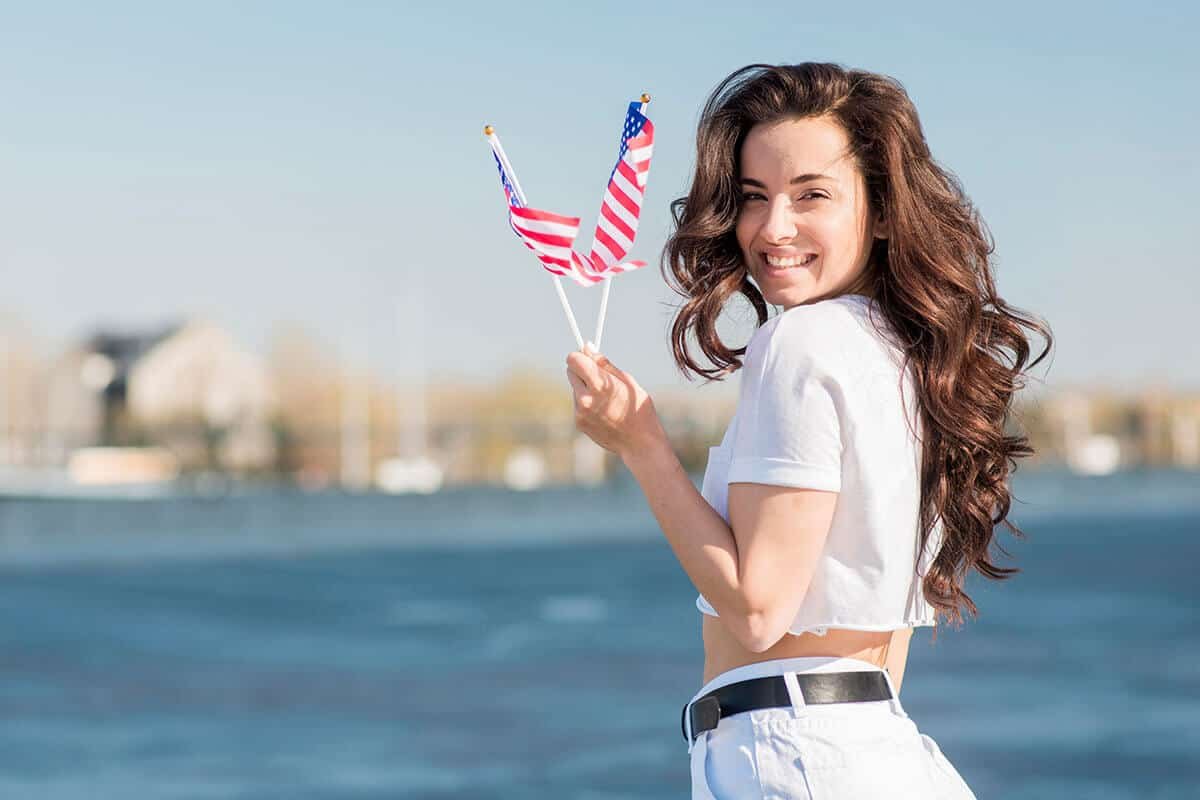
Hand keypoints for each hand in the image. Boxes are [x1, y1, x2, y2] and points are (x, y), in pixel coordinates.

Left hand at [565, 343, 667, 460]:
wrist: (639, 443)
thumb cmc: (638, 409)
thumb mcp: (627, 381)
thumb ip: (604, 364)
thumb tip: (587, 346)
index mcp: (599, 384)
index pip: (573, 359)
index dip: (580, 356)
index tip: (588, 358)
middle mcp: (585, 398)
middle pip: (570, 371)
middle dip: (582, 370)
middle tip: (599, 378)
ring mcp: (580, 412)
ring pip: (575, 388)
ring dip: (585, 388)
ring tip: (607, 400)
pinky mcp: (578, 422)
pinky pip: (577, 404)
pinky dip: (586, 403)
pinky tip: (604, 412)